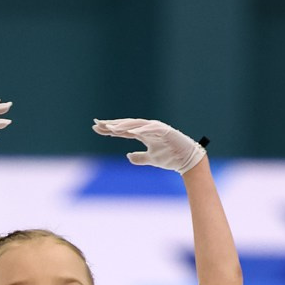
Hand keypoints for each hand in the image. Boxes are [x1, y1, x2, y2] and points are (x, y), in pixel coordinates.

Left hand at [92, 117, 206, 172]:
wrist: (187, 160)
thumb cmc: (169, 158)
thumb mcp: (150, 159)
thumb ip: (139, 157)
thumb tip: (128, 156)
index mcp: (143, 134)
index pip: (123, 130)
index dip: (110, 129)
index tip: (96, 128)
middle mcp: (148, 128)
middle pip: (126, 125)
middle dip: (112, 124)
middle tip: (97, 125)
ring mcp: (156, 128)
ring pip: (136, 125)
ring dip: (123, 126)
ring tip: (110, 128)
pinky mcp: (165, 131)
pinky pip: (151, 129)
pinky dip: (141, 129)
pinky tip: (130, 130)